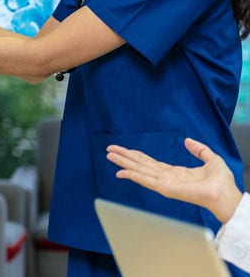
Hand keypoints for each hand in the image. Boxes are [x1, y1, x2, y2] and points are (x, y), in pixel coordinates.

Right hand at [106, 138, 242, 222]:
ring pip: (138, 170)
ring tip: (109, 156)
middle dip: (124, 157)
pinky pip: (144, 180)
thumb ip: (199, 149)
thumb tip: (187, 141)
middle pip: (139, 165)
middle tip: (109, 150)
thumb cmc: (221, 181)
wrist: (224, 193)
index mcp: (174, 172)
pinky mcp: (164, 188)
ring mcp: (163, 183)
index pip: (150, 163)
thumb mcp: (210, 159)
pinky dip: (131, 175)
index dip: (136, 155)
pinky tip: (120, 171)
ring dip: (123, 163)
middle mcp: (165, 177)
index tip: (125, 150)